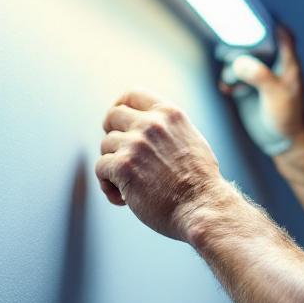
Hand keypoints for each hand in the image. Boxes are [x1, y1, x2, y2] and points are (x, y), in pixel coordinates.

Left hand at [95, 91, 232, 240]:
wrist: (202, 207)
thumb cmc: (200, 183)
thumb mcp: (191, 140)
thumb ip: (169, 129)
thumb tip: (146, 127)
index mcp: (169, 114)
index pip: (132, 95)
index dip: (119, 106)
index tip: (116, 122)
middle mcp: (151, 124)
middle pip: (112, 116)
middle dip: (111, 135)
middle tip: (119, 155)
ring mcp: (135, 144)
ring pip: (105, 146)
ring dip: (113, 166)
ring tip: (129, 186)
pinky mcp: (123, 166)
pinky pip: (101, 169)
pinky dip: (107, 185)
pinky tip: (123, 198)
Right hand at [218, 23, 303, 145]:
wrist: (281, 142)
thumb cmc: (288, 118)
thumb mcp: (277, 95)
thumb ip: (260, 76)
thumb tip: (239, 61)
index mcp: (287, 62)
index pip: (282, 33)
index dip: (270, 22)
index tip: (252, 17)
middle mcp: (272, 66)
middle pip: (254, 43)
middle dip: (241, 47)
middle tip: (230, 52)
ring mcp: (259, 77)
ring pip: (241, 60)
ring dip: (231, 67)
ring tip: (232, 80)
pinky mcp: (247, 88)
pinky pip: (233, 76)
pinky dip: (227, 80)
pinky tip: (227, 89)